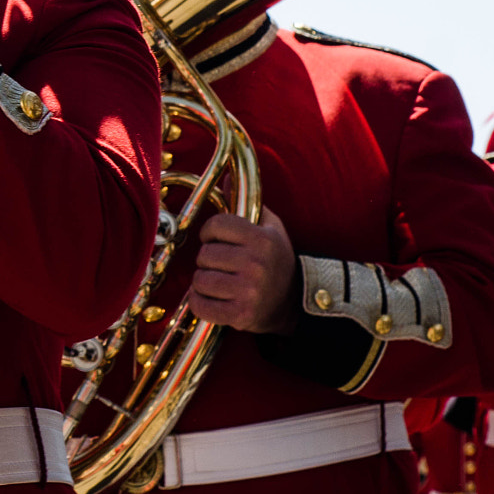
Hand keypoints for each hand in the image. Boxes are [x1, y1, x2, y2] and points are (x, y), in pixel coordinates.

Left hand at [188, 209, 298, 333]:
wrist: (293, 303)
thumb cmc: (276, 261)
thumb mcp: (270, 227)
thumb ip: (248, 203)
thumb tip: (227, 178)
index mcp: (263, 240)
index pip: (216, 225)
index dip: (210, 232)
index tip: (215, 239)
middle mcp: (256, 265)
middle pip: (205, 254)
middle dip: (208, 259)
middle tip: (221, 265)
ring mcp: (249, 292)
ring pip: (200, 280)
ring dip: (203, 282)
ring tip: (218, 282)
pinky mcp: (240, 315)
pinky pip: (200, 305)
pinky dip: (199, 302)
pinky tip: (212, 298)